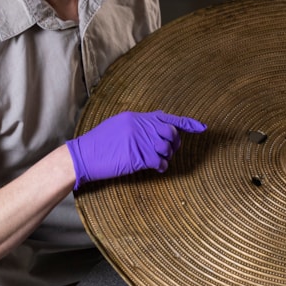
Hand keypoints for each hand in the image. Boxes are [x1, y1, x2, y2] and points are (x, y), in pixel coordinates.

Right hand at [66, 110, 206, 188]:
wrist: (83, 156)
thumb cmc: (99, 144)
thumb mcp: (118, 126)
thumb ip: (138, 125)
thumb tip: (157, 129)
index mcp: (136, 117)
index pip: (167, 117)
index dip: (187, 123)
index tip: (202, 128)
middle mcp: (140, 126)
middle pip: (171, 132)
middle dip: (175, 143)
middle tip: (171, 151)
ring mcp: (139, 141)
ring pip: (167, 148)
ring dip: (167, 156)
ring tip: (159, 160)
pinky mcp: (138, 156)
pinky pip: (160, 161)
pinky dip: (162, 166)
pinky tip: (157, 168)